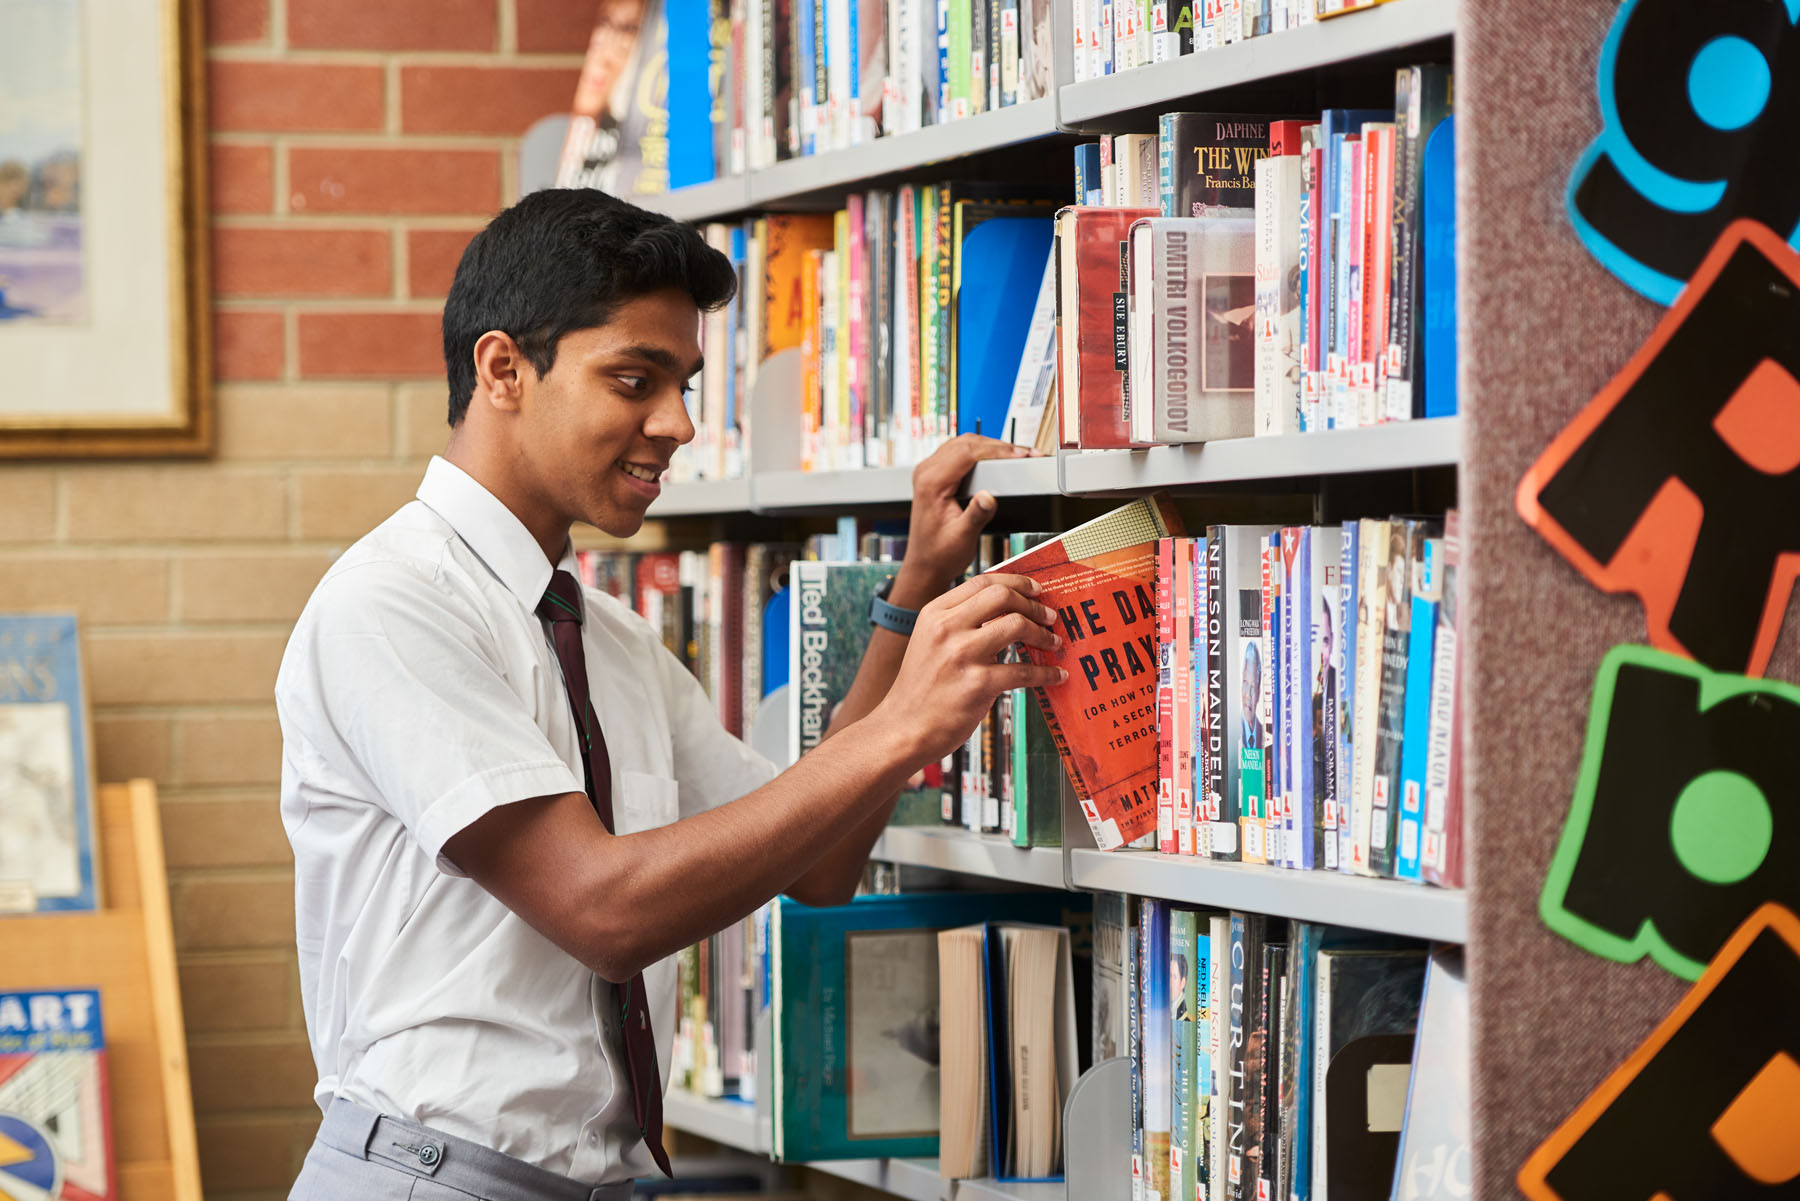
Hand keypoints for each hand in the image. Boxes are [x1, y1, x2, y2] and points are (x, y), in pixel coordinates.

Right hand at [871, 573, 1064, 769]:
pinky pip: (1024, 671)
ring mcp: (962, 655)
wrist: (903, 728)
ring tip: (1053, 643)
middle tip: (1049, 617)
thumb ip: (959, 622)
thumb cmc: (921, 688)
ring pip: (1017, 625)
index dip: (1015, 582)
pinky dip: (1046, 673)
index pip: (982, 582)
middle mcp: (946, 628)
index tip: (1035, 589)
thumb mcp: (929, 641)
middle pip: (1002, 596)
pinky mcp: (978, 684)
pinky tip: (1055, 675)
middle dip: (1033, 604)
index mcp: (935, 613)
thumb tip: (1006, 608)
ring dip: (1043, 634)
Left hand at [893, 435, 1040, 604]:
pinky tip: (1000, 459)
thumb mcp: (962, 538)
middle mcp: (927, 472)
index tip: (1021, 455)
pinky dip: (983, 452)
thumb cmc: (939, 555)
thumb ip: (976, 515)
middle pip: (967, 442)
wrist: (925, 565)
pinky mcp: (936, 475)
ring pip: (964, 443)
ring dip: (992, 447)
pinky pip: (961, 452)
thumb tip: (989, 496)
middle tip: (1027, 454)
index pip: (967, 452)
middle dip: (999, 446)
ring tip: (1019, 456)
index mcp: (931, 483)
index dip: (997, 451)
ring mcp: (930, 471)